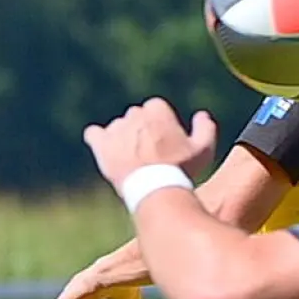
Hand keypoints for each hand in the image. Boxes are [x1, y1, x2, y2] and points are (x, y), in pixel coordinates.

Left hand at [83, 98, 217, 188]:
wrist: (154, 189)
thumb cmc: (181, 169)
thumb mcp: (204, 150)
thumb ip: (206, 128)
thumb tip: (201, 116)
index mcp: (157, 108)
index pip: (157, 111)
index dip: (163, 127)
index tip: (166, 143)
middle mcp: (134, 113)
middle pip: (137, 118)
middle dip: (143, 132)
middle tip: (151, 155)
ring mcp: (115, 128)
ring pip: (118, 129)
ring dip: (124, 141)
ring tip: (134, 163)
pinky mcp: (100, 143)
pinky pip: (93, 135)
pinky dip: (98, 141)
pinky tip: (107, 152)